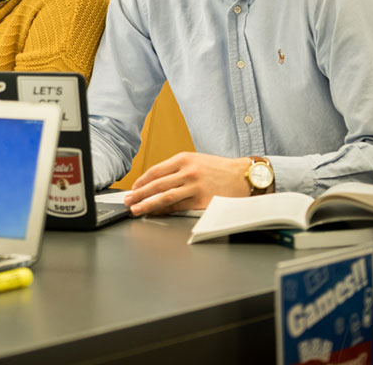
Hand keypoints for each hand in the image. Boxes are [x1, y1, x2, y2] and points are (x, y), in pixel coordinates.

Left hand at [123, 152, 252, 215]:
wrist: (244, 176)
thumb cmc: (219, 169)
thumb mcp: (196, 160)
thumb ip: (176, 168)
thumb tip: (155, 181)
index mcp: (184, 159)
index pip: (155, 171)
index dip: (141, 181)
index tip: (133, 189)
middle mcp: (188, 171)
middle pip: (157, 184)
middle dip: (139, 194)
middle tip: (128, 201)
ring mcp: (195, 187)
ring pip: (165, 197)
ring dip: (148, 204)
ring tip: (136, 209)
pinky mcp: (202, 201)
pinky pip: (179, 207)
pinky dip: (165, 211)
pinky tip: (156, 213)